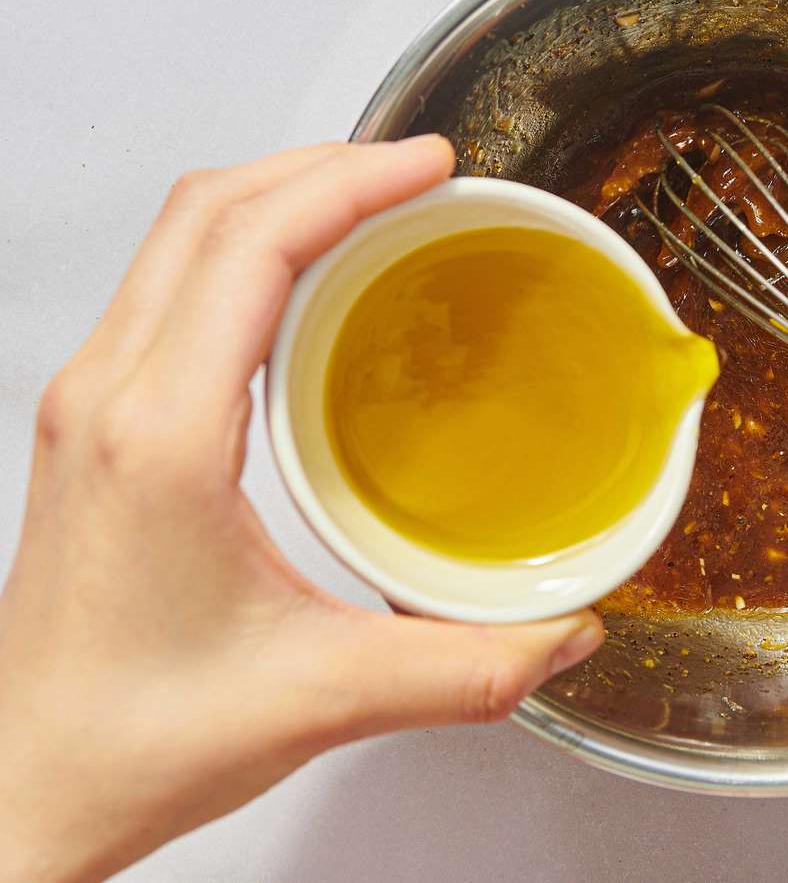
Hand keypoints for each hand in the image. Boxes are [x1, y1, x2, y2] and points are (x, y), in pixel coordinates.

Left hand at [0, 139, 603, 882]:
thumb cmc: (128, 739)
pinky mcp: (99, 424)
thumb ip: (466, 667)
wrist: (29, 788)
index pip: (248, 246)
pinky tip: (313, 283)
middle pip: (206, 210)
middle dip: (321, 164)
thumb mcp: (321, 697)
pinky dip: (248, 247)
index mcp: (158, 435)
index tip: (430, 164)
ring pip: (179, 237)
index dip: (347, 182)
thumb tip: (569, 630)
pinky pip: (171, 285)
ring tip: (379, 202)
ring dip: (279, 194)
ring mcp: (92, 404)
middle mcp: (109, 397)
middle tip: (422, 168)